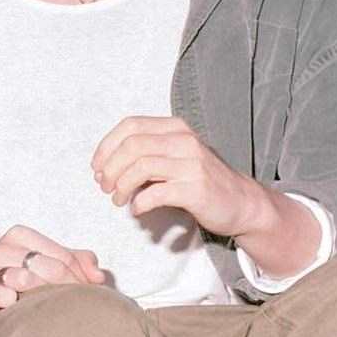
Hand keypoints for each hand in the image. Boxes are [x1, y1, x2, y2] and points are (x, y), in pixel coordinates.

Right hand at [0, 226, 102, 327]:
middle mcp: (3, 249)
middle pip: (49, 269)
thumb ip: (77, 261)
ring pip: (25, 280)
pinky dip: (6, 298)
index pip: (63, 257)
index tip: (86, 294)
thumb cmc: (16, 276)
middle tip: (75, 306)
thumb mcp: (46, 262)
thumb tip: (99, 276)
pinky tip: (14, 302)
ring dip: (43, 297)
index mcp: (21, 236)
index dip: (80, 278)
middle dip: (68, 290)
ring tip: (50, 308)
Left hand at [91, 117, 270, 237]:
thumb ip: (144, 155)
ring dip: (121, 186)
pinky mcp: (196, 188)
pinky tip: (138, 209)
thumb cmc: (200, 180)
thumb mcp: (173, 157)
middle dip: (110, 169)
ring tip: (118, 200)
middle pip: (131, 146)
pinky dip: (139, 203)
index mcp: (175, 128)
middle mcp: (184, 141)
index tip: (97, 167)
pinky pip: (156, 193)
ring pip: (141, 167)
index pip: (130, 126)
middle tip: (105, 187)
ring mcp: (192, 164)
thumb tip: (104, 167)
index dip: (106, 147)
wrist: (240, 202)